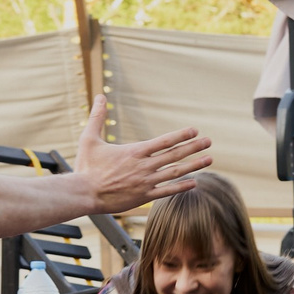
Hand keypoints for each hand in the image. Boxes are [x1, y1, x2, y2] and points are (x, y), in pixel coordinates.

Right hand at [71, 96, 210, 213]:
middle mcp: (144, 166)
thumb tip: (99, 96)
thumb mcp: (89, 138)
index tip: (194, 130)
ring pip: (175, 172)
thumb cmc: (86, 167)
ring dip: (194, 166)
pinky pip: (167, 191)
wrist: (84, 194)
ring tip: (209, 159)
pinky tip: (194, 182)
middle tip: (209, 141)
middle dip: (194, 147)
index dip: (181, 135)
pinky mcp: (143, 197)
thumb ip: (97, 117)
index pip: (163, 141)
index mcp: (134, 151)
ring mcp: (145, 182)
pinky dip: (181, 187)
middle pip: (174, 155)